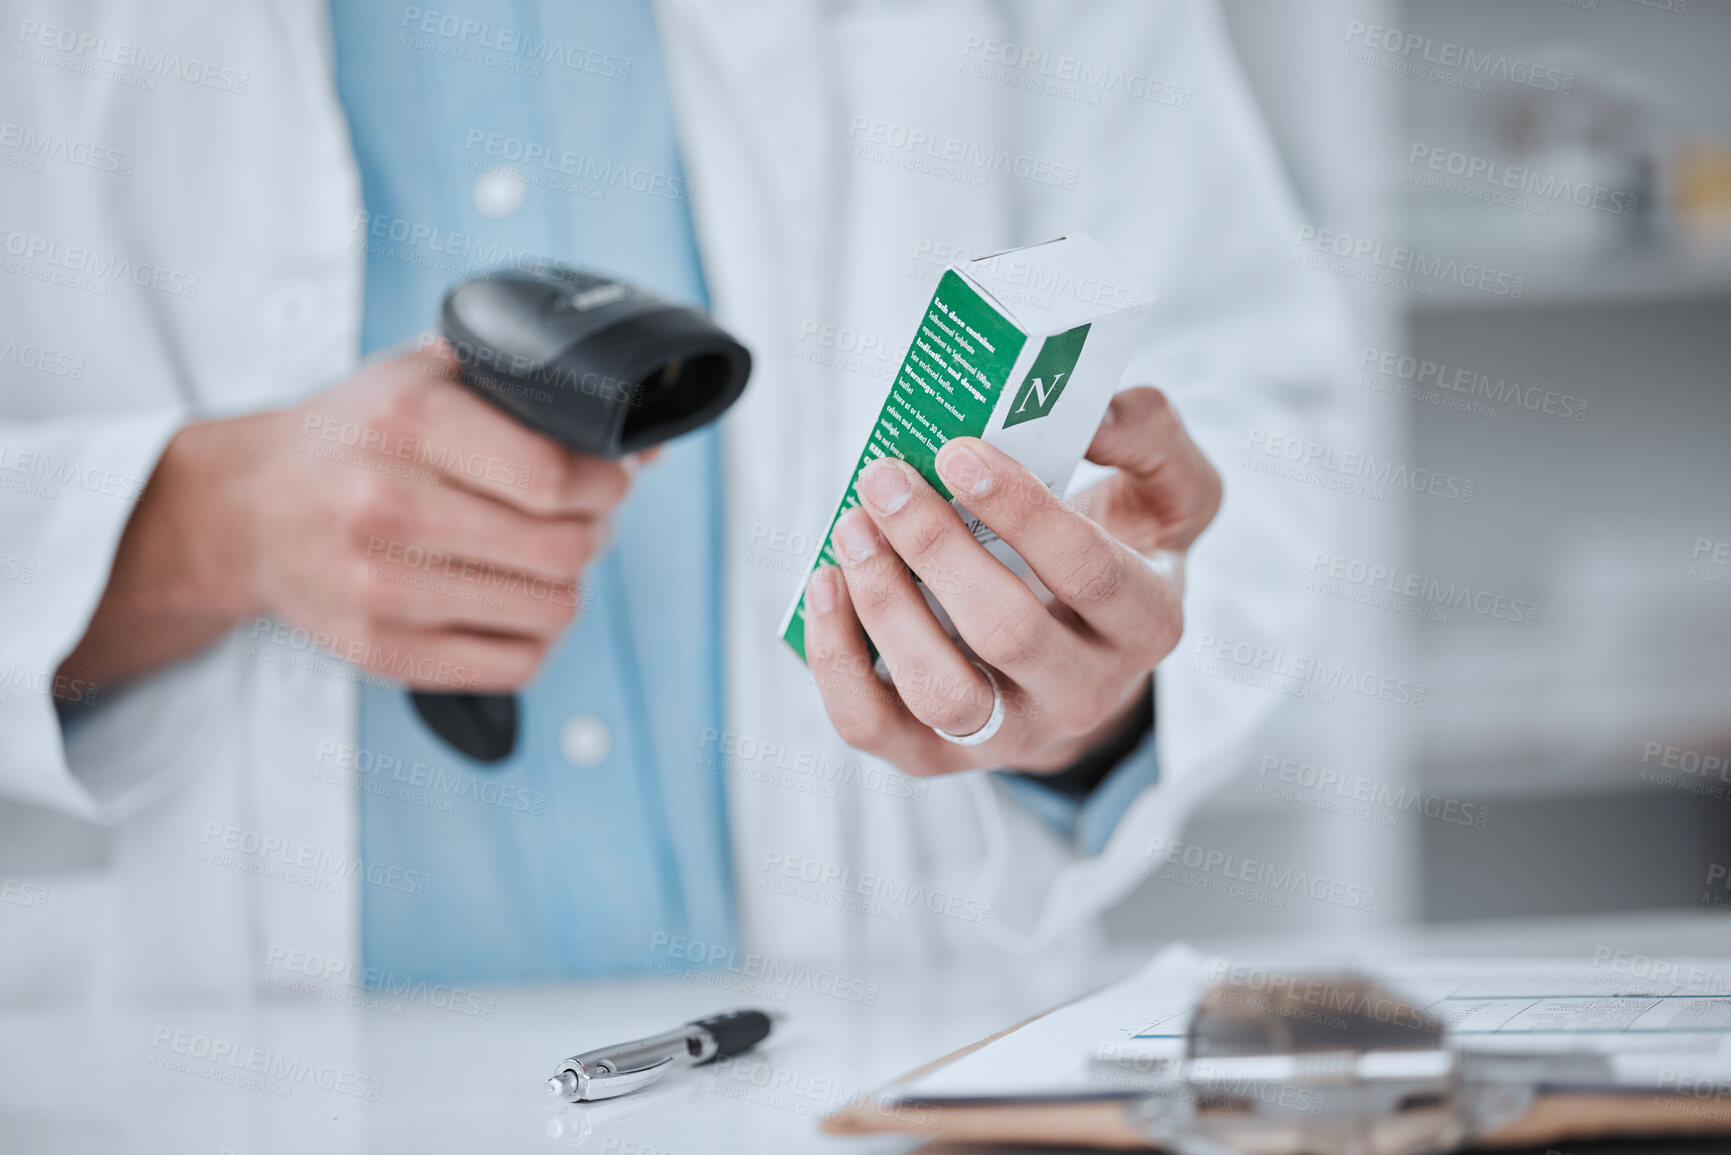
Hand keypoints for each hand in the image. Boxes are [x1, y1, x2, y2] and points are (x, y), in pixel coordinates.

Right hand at [60, 341, 632, 691]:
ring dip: (566, 584)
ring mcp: (381, 587)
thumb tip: (640, 438)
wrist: (247, 509)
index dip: (606, 483)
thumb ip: (527, 388)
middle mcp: (387, 503)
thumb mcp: (425, 375)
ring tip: (540, 557)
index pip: (552, 476)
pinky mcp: (382, 651)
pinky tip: (513, 603)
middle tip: (581, 518)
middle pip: (564, 549)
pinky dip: (535, 637)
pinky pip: (514, 665)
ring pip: (551, 610)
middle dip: (595, 531)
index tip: (607, 478)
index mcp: (407, 421)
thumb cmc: (351, 439)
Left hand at [801, 387, 1221, 776]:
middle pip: (1008, 634)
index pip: (1089, 573)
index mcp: (1147, 621)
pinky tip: (825, 586)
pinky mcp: (939, 754)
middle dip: (935, 548)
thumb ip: (1149, 435)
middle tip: (885, 479)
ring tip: (852, 528)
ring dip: (884, 606)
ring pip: (942, 694)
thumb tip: (1092, 412)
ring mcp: (1010, 733)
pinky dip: (836, 660)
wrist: (1089, 655)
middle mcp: (1085, 692)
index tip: (957, 451)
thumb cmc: (1119, 550)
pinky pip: (875, 726)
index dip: (1021, 511)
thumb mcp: (1168, 489)